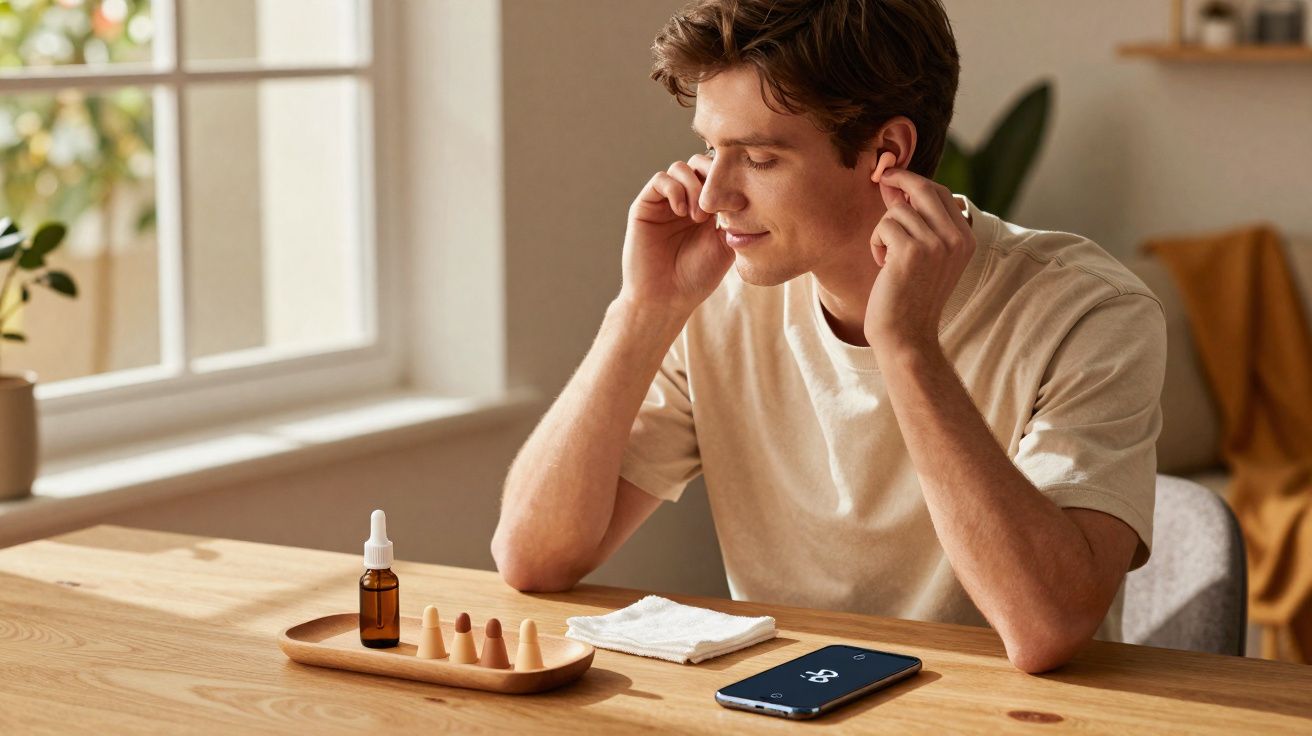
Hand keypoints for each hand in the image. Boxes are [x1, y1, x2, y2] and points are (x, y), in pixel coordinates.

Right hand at [619, 154, 733, 316]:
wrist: (666, 298)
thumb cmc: (696, 277)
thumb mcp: (726, 245)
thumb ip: (734, 217)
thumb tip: (745, 191)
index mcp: (706, 208)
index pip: (718, 175)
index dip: (729, 180)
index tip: (740, 204)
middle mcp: (684, 200)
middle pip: (698, 163)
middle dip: (711, 176)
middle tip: (719, 204)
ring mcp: (664, 202)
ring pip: (680, 168)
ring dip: (694, 186)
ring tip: (699, 216)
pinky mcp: (645, 206)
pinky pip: (660, 180)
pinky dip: (675, 189)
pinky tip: (682, 212)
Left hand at [865, 167, 975, 353]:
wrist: (907, 335)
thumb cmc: (910, 297)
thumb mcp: (925, 256)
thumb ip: (918, 222)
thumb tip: (894, 186)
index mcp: (966, 238)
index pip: (941, 193)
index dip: (914, 181)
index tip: (894, 177)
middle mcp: (956, 238)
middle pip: (924, 188)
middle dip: (898, 179)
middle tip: (881, 178)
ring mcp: (936, 244)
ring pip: (898, 211)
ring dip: (883, 232)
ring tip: (887, 259)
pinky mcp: (912, 251)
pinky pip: (884, 226)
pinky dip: (876, 243)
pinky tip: (883, 266)